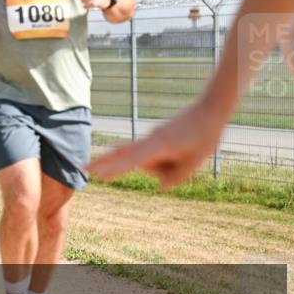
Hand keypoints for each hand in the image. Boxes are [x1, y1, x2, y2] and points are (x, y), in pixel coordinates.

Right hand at [87, 103, 224, 189]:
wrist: (211, 108)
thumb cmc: (205, 135)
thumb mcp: (195, 162)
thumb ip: (176, 177)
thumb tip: (160, 185)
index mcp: (159, 145)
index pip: (132, 160)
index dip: (115, 169)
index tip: (99, 176)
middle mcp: (150, 140)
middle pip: (123, 153)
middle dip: (102, 161)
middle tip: (82, 169)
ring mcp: (152, 137)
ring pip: (151, 161)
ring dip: (167, 165)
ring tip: (190, 155)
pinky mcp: (157, 138)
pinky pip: (157, 156)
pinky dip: (168, 161)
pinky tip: (186, 150)